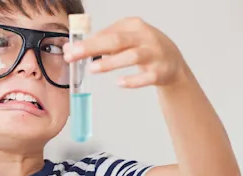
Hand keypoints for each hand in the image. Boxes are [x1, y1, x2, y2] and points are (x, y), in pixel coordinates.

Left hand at [64, 17, 188, 88]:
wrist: (173, 62)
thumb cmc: (143, 48)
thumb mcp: (124, 40)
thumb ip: (99, 43)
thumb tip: (70, 48)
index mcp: (133, 26)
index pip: (106, 33)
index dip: (86, 42)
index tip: (69, 50)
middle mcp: (145, 37)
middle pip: (116, 40)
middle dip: (92, 47)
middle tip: (73, 55)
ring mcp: (154, 54)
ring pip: (132, 56)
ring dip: (111, 62)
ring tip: (93, 68)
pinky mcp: (161, 72)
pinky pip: (147, 77)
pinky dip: (133, 81)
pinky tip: (119, 83)